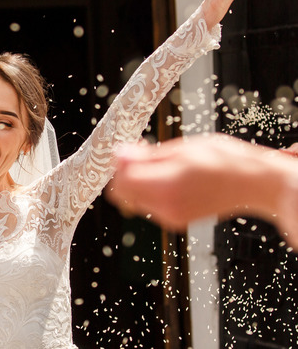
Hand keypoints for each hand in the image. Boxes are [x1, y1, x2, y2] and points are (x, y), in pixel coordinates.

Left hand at [106, 134, 296, 230]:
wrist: (253, 183)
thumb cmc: (224, 161)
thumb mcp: (181, 149)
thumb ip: (146, 157)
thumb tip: (118, 155)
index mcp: (165, 188)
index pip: (121, 182)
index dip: (121, 164)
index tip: (133, 150)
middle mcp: (165, 208)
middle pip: (124, 194)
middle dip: (128, 174)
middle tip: (144, 154)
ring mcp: (170, 218)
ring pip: (135, 199)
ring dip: (140, 182)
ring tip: (165, 165)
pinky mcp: (176, 222)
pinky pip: (150, 205)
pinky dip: (152, 191)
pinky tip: (172, 178)